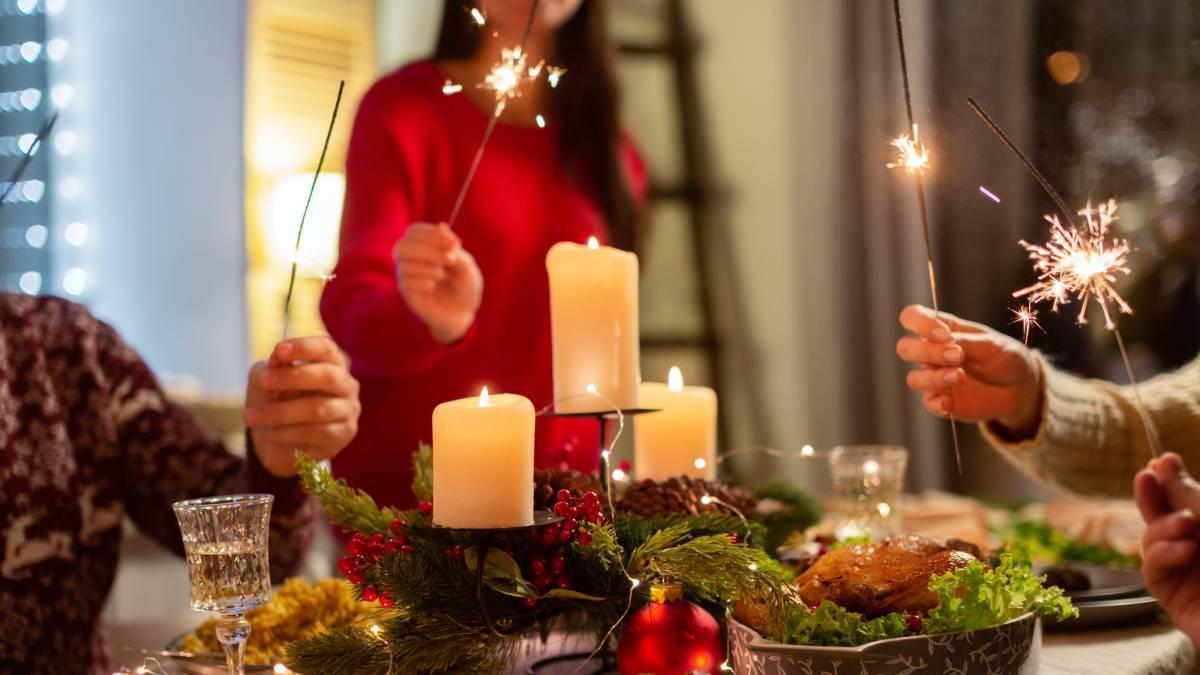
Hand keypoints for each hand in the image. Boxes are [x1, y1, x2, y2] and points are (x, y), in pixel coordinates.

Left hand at [244, 336, 360, 477]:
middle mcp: (346, 384)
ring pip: (318, 409)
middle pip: (328, 376)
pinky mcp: (344, 433)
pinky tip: (272, 434)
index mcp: (331, 363)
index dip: (304, 347)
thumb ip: (271, 368)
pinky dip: (290, 433)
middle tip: (264, 381)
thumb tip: (277, 359)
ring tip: (253, 417)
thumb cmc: (275, 401)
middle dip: (293, 377)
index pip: (326, 348)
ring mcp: (348, 410)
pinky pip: (317, 433)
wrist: (278, 441)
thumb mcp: (265, 379)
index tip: (279, 350)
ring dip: (281, 412)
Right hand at [394, 222, 482, 343]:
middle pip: (402, 246)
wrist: (463, 312)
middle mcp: (411, 259)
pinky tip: (433, 286)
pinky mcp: (407, 294)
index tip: (456, 244)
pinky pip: (406, 282)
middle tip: (450, 259)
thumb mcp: (466, 266)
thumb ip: (454, 248)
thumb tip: (442, 226)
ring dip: (428, 267)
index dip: (432, 233)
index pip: (414, 231)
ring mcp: (406, 276)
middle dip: (427, 250)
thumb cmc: (464, 285)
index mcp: (423, 246)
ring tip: (443, 274)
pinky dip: (423, 281)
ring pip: (403, 264)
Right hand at [896, 305, 1041, 434]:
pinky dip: (938, 403)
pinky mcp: (941, 401)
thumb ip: (966, 342)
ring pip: (914, 378)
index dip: (920, 323)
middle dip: (927, 352)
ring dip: (934, 378)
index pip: (912, 318)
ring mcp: (934, 377)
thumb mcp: (991, 343)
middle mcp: (932, 353)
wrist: (1020, 388)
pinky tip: (951, 402)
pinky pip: (928, 403)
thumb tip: (945, 341)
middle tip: (957, 356)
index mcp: (941, 330)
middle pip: (905, 348)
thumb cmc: (1004, 357)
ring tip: (960, 377)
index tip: (945, 334)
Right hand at [1135, 453, 1199, 644]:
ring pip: (1153, 541)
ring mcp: (1188, 575)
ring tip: (1185, 525)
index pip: (1189, 502)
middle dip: (1153, 497)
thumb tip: (1163, 464)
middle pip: (1165, 517)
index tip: (1162, 460)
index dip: (1172, 480)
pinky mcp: (1175, 599)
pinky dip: (1163, 555)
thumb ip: (1190, 495)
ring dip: (1162, 527)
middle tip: (1146, 475)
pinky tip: (1184, 551)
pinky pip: (1152, 569)